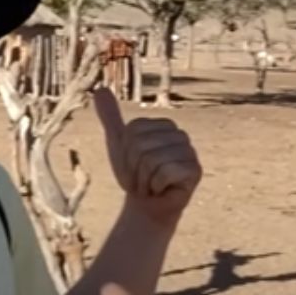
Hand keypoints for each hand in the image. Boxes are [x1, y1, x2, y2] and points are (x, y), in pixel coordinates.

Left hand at [93, 87, 201, 227]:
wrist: (148, 205)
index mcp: (162, 124)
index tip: (133, 165)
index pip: (132, 132)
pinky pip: (165, 173)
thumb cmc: (135, 173)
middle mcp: (179, 134)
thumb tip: (100, 88)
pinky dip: (157, 186)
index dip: (125, 154)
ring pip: (152, 160)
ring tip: (152, 184)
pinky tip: (163, 190)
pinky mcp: (195, 170)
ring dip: (144, 179)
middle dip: (134, 168)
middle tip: (142, 177)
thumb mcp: (118, 143)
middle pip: (140, 146)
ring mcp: (190, 152)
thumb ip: (111, 117)